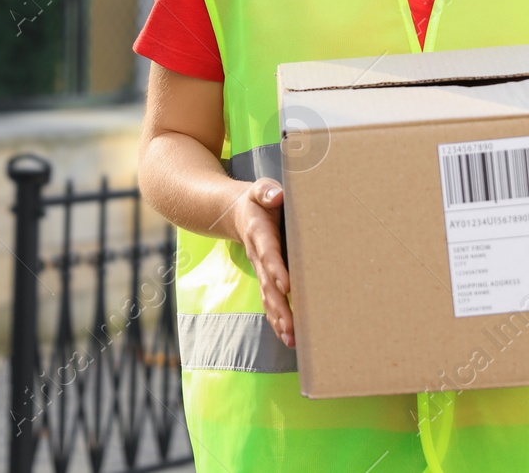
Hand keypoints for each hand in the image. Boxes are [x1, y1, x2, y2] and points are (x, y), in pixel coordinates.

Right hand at [232, 177, 294, 346]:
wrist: (236, 213)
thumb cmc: (257, 200)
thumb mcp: (259, 189)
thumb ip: (266, 191)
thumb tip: (276, 196)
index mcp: (259, 233)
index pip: (268, 253)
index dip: (276, 269)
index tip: (287, 286)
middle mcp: (257, 256)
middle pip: (267, 285)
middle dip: (279, 307)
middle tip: (292, 328)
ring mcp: (259, 270)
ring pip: (268, 298)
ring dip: (279, 319)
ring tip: (292, 339)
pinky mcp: (264, 278)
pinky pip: (269, 301)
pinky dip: (277, 320)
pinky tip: (289, 337)